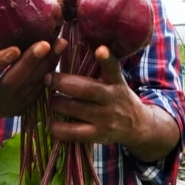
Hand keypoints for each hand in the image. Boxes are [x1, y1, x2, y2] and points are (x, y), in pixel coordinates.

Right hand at [0, 39, 66, 120]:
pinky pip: (41, 86)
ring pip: (32, 83)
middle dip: (30, 62)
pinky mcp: (27, 106)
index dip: (0, 63)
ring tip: (60, 43)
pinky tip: (59, 52)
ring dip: (48, 62)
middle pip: (14, 80)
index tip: (14, 49)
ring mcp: (12, 104)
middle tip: (45, 44)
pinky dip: (50, 68)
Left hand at [44, 45, 179, 161]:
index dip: (106, 59)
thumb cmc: (117, 97)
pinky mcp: (97, 135)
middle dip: (62, 82)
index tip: (100, 49)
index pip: (113, 68)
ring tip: (50, 98)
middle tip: (47, 77)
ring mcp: (105, 118)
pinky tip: (51, 121)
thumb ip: (100, 69)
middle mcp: (112, 99)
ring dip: (57, 102)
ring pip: (74, 108)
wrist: (137, 126)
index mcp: (116, 82)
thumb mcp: (116, 81)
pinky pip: (72, 132)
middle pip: (85, 89)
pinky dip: (57, 127)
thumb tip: (72, 49)